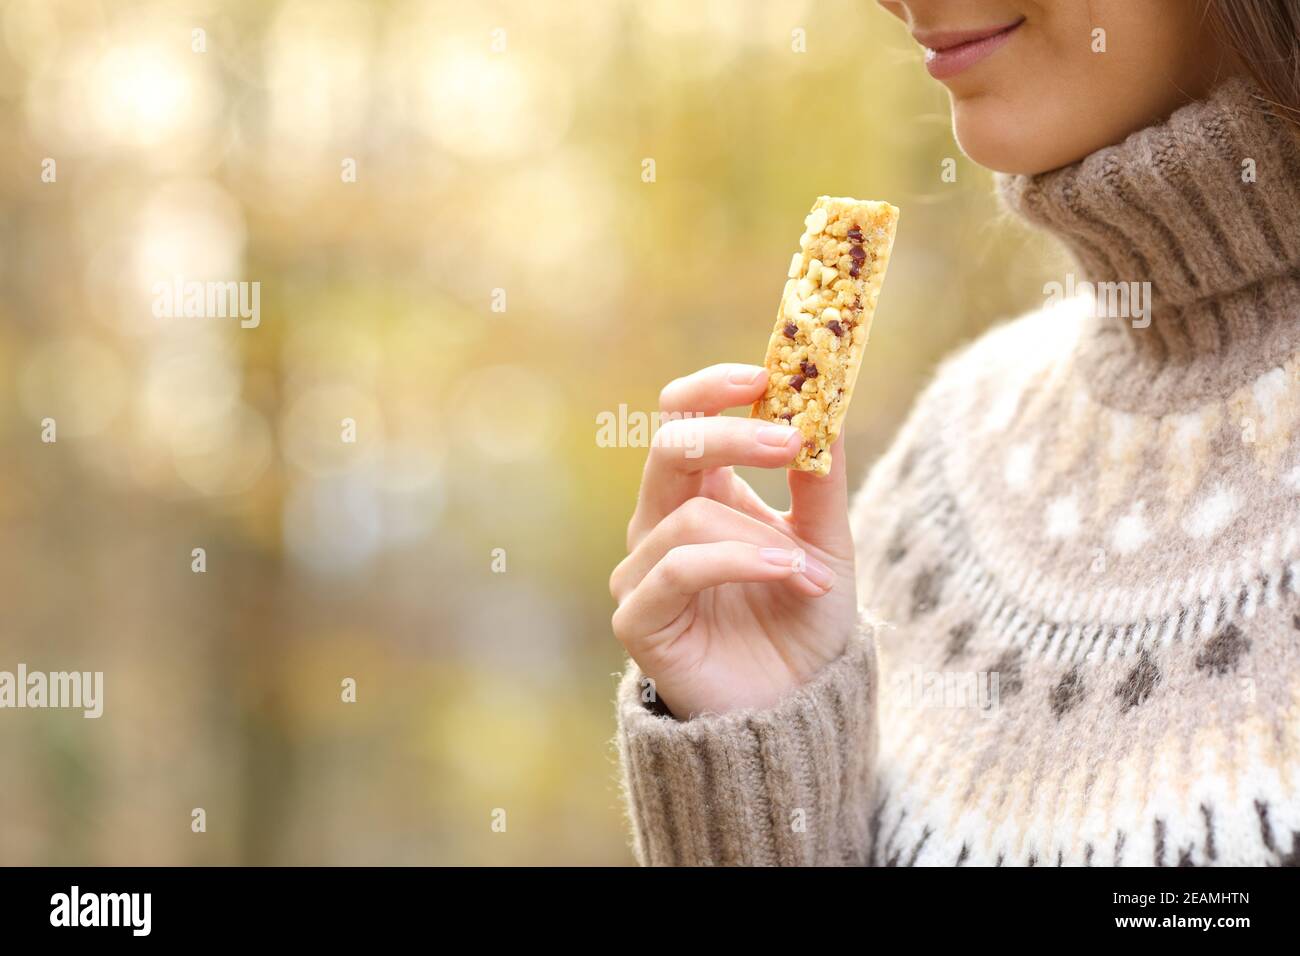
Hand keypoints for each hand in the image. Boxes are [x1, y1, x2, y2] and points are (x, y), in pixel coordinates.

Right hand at [609, 363, 857, 716]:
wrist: (796, 710)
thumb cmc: (802, 622)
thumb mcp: (826, 543)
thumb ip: (820, 482)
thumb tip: (826, 406)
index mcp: (699, 493)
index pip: (680, 416)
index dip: (712, 388)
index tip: (764, 373)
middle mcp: (660, 523)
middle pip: (670, 447)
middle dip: (732, 436)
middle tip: (792, 442)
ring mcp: (642, 570)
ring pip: (689, 515)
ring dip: (762, 536)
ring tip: (809, 570)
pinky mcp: (637, 618)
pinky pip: (679, 567)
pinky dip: (739, 562)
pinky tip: (788, 574)